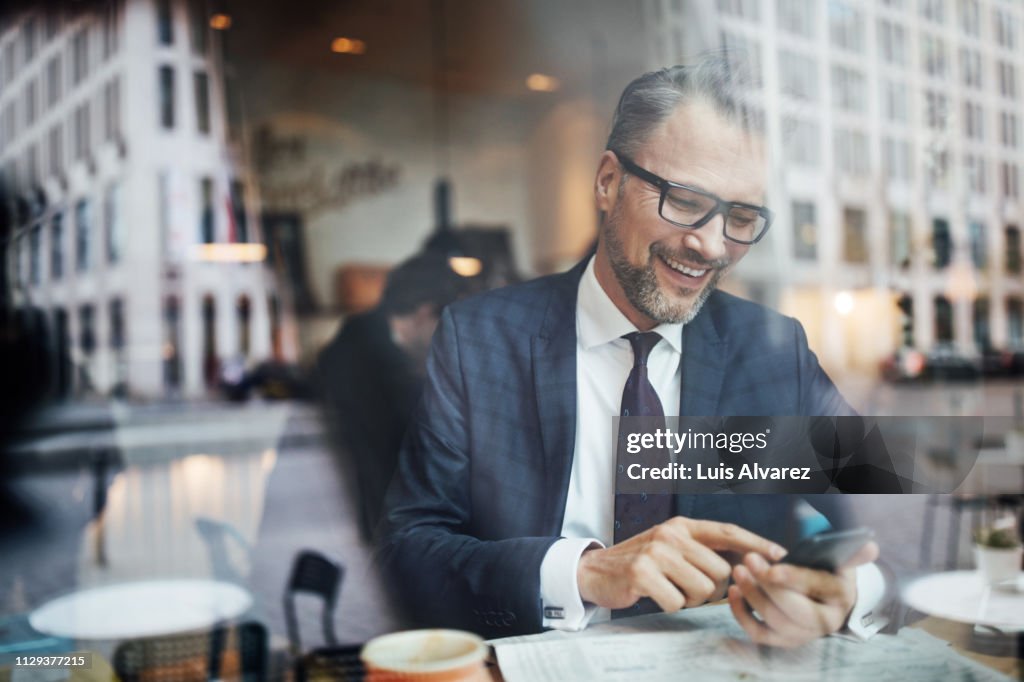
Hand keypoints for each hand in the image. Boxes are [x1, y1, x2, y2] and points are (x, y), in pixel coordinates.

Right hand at [577, 517, 785, 612]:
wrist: (595, 570)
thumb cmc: (640, 562)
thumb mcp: (671, 547)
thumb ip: (702, 550)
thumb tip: (747, 562)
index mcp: (681, 526)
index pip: (727, 531)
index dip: (756, 543)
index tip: (780, 554)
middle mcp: (671, 535)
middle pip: (720, 570)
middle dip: (710, 588)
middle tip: (686, 586)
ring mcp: (656, 553)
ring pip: (703, 589)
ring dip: (689, 598)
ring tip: (669, 589)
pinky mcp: (643, 573)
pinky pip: (678, 602)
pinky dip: (670, 605)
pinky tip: (654, 595)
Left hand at [728, 541, 879, 647]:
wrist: (825, 597)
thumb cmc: (827, 571)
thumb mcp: (841, 560)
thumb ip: (852, 553)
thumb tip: (870, 547)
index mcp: (841, 597)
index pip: (818, 587)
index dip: (794, 578)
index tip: (772, 566)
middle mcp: (825, 622)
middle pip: (794, 611)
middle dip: (768, 587)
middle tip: (748, 561)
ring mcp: (803, 635)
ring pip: (775, 622)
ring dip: (752, 597)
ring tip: (739, 572)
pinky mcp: (783, 641)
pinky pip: (759, 634)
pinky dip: (742, 614)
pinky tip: (733, 592)